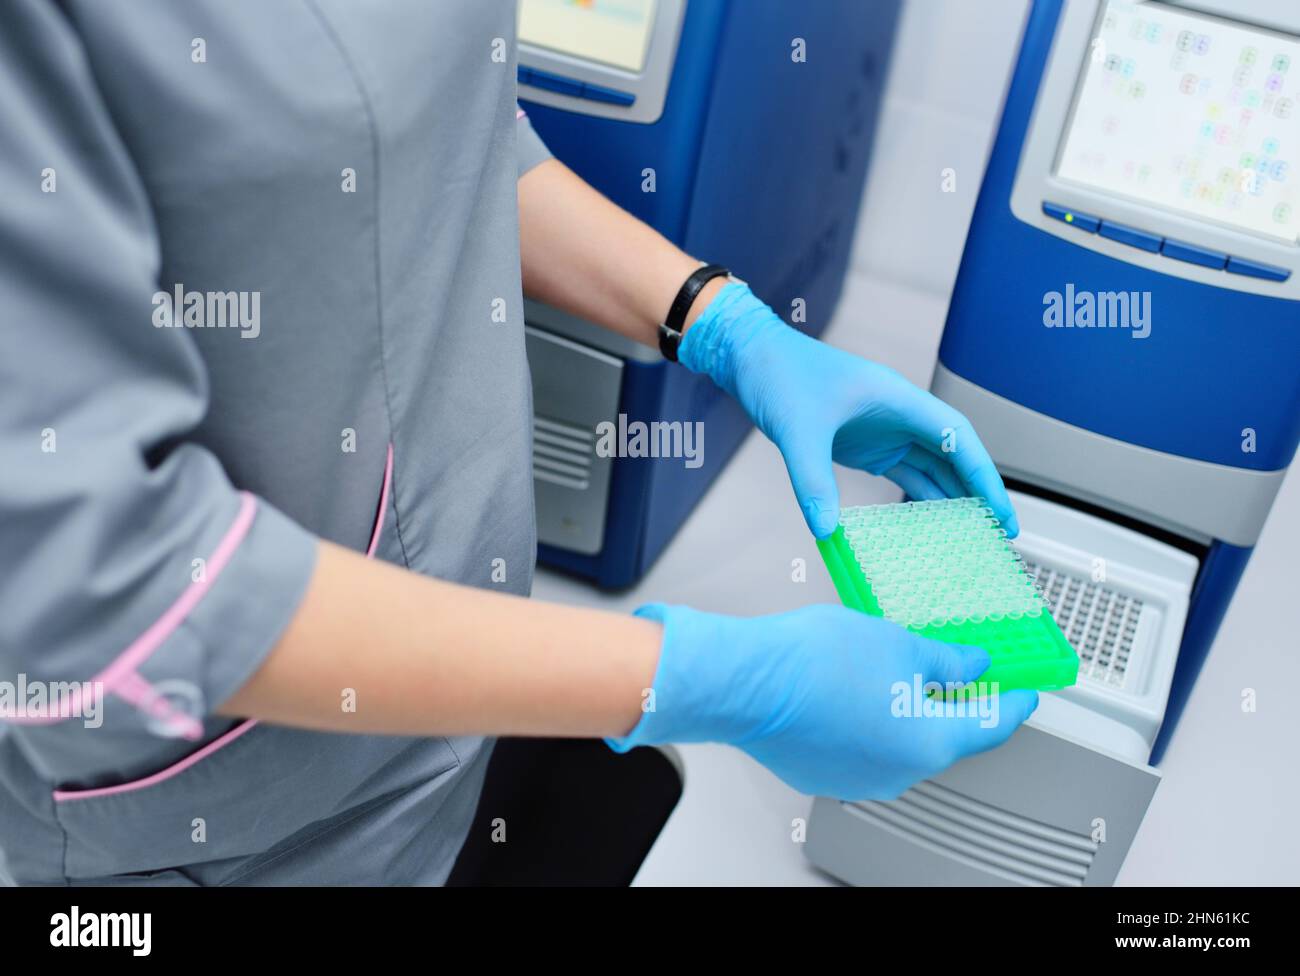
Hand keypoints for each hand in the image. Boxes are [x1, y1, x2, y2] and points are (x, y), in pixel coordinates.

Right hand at [607, 604, 1038, 799]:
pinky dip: (867, 721)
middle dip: (950, 700)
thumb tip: (969, 666)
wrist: (747, 680)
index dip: (1012, 701)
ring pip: (899, 742)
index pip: (990, 725)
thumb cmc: (814, 662)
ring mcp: (858, 777)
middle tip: (953, 666)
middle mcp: (898, 771)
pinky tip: (852, 687)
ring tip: (889, 667)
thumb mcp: (899, 642)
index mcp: (929, 742)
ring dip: (904, 710)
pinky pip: (861, 747)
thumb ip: (945, 660)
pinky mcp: (821, 772)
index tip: (1023, 692)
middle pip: (943, 736)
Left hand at [679, 283, 1017, 538]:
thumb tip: (825, 529)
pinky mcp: (864, 445)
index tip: (1000, 510)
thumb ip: (811, 479)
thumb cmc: (779, 374)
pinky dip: (918, 499)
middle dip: (977, 492)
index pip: (956, 437)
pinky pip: (902, 475)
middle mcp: (898, 414)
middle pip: (952, 455)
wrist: (750, 357)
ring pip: (931, 467)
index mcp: (897, 398)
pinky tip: (929, 527)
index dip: (984, 474)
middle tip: (999, 533)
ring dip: (951, 499)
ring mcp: (883, 430)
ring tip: (972, 537)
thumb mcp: (796, 429)